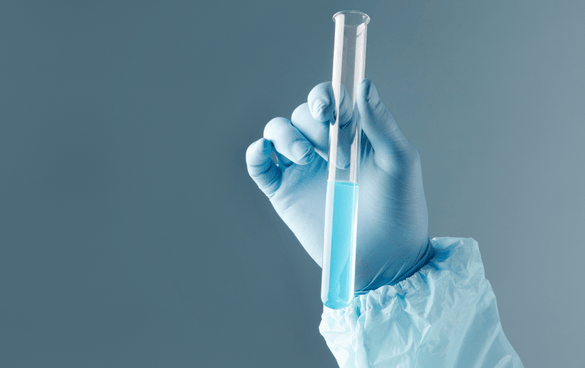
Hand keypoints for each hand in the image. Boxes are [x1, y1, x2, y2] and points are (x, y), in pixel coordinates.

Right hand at [246, 79, 431, 291]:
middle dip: (315, 123)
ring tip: (305, 158)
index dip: (329, 96)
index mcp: (354, 135)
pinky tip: (266, 154)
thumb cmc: (400, 211)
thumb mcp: (400, 163)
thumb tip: (364, 84)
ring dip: (286, 135)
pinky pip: (259, 164)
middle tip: (336, 150)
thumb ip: (382, 124)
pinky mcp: (283, 192)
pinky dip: (256, 153)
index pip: (332, 100)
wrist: (385, 261)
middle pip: (303, 113)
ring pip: (277, 131)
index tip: (336, 112)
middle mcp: (325, 147)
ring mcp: (301, 170)